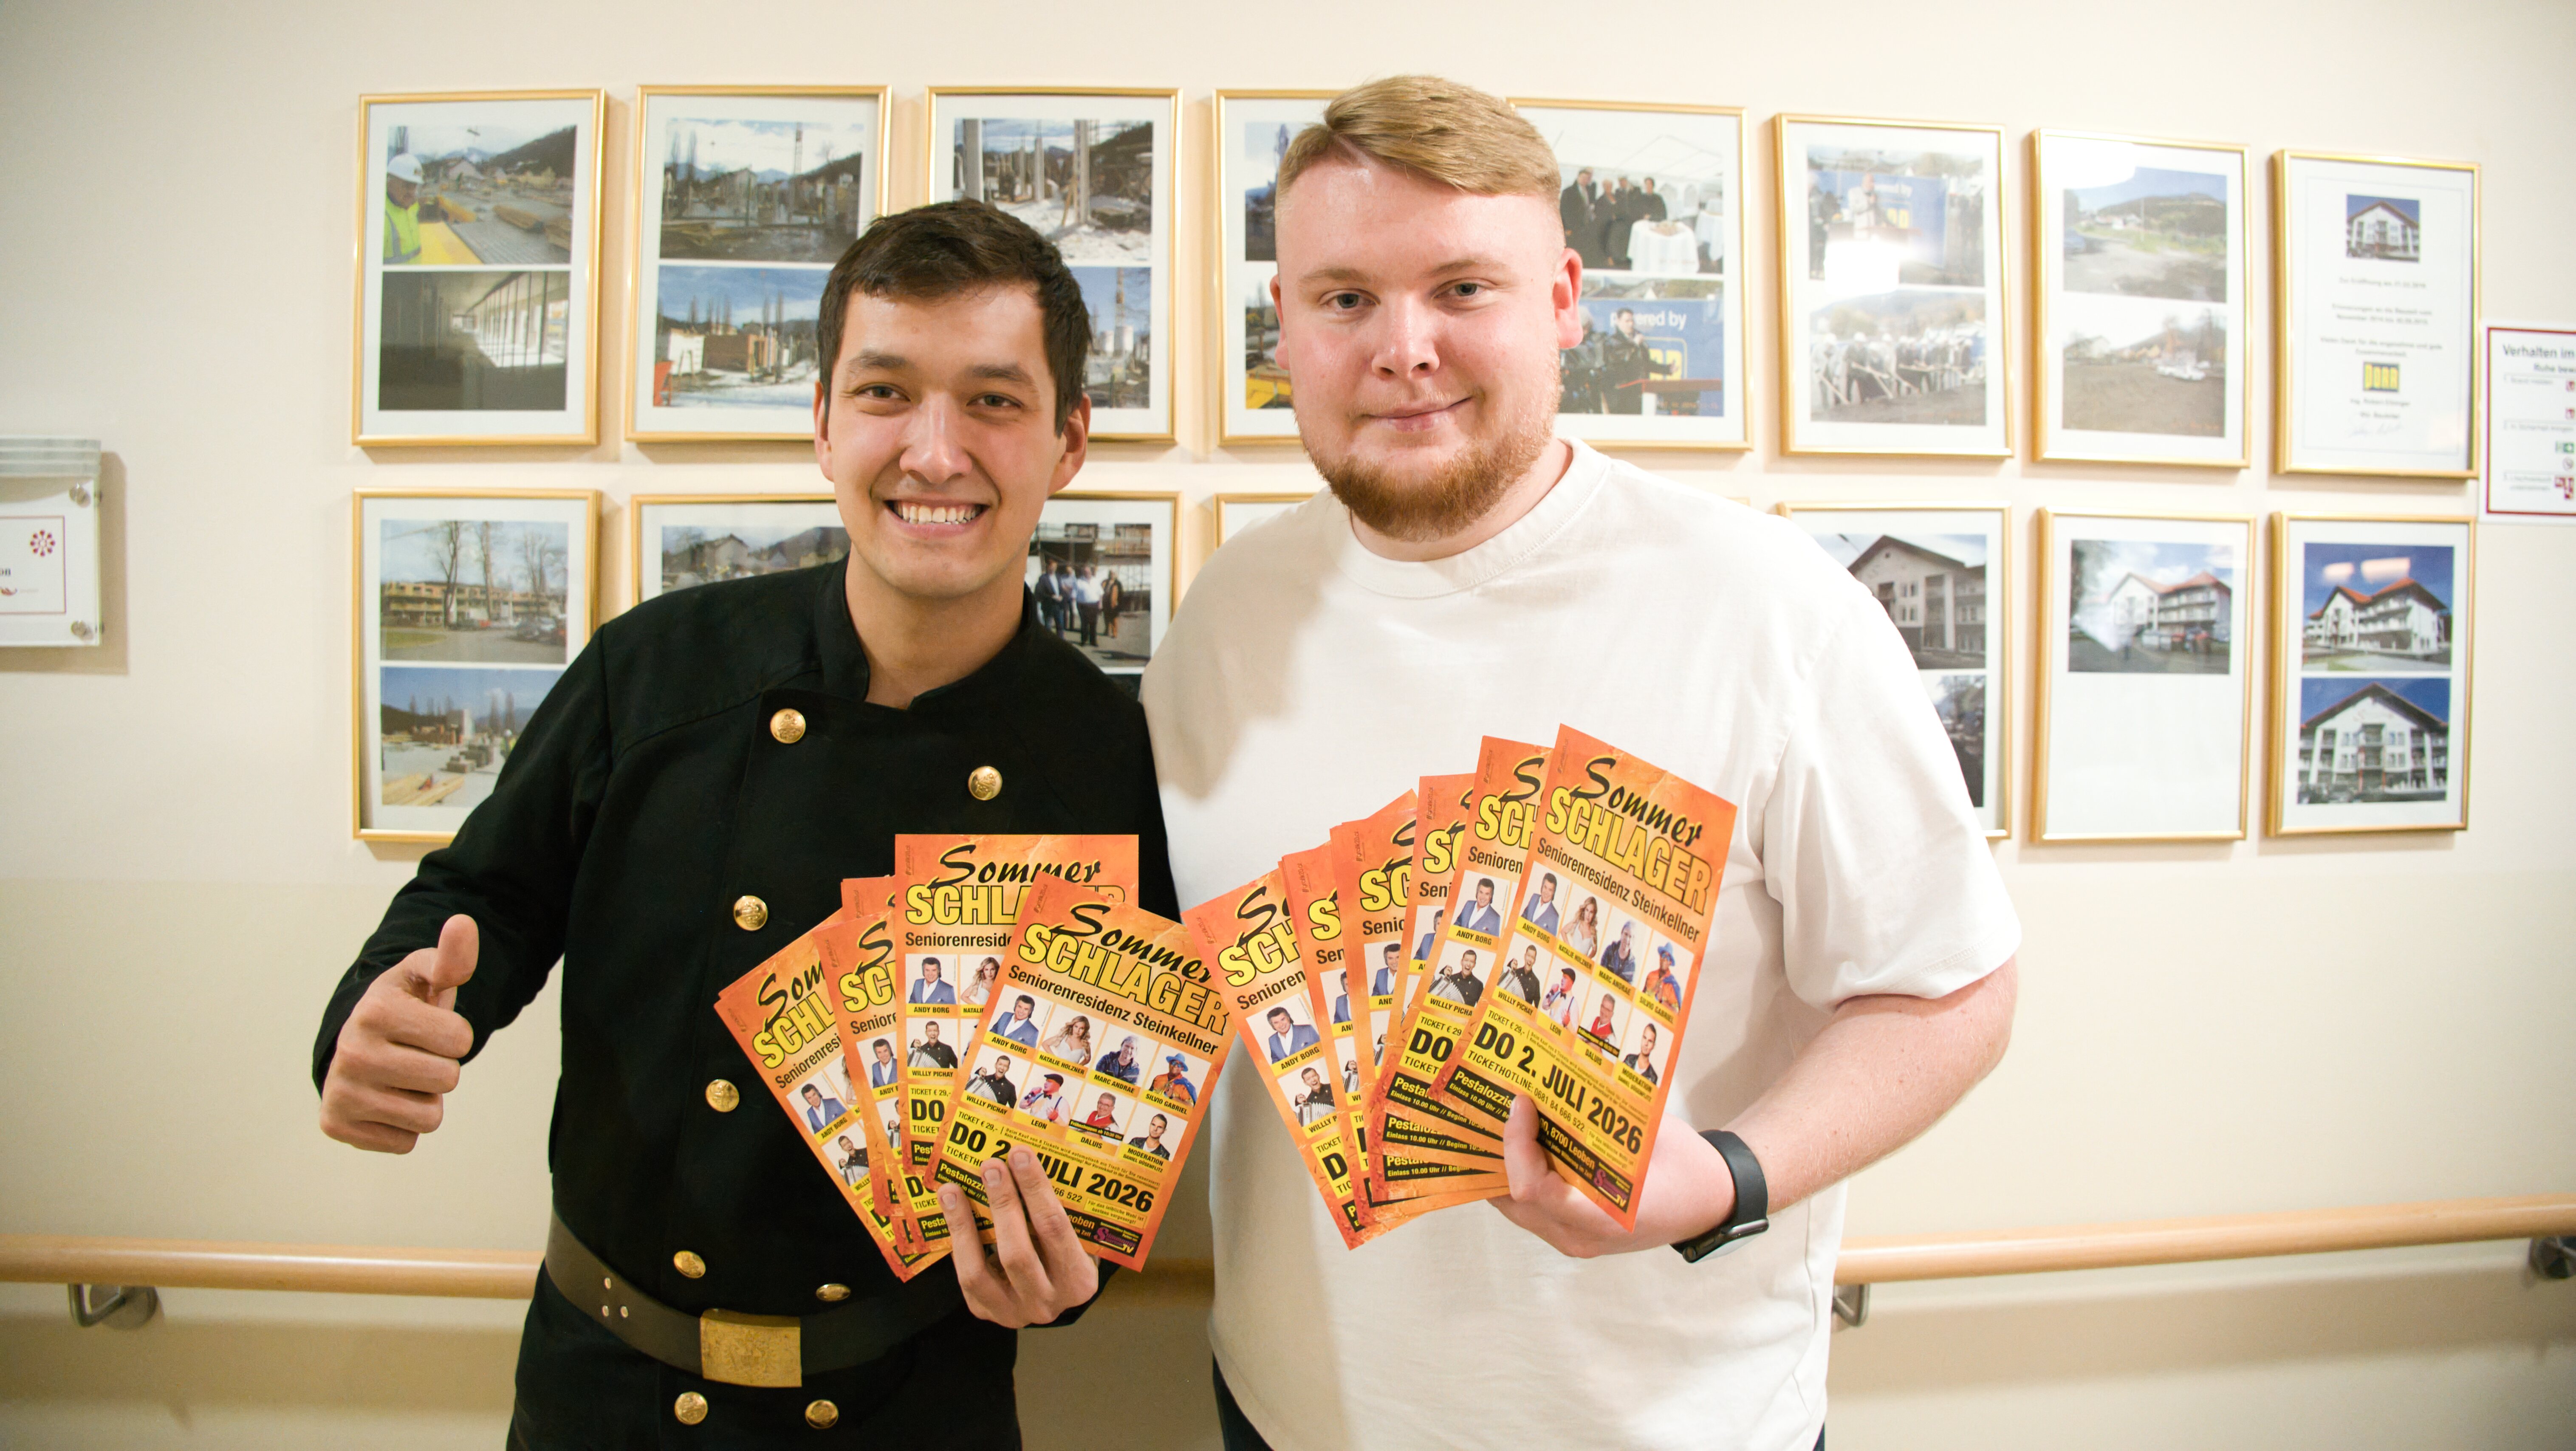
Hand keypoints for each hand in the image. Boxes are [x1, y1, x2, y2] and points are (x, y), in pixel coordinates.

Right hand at [318, 915, 477, 1153]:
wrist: (353, 1045)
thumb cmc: (402, 1010)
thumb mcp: (424, 978)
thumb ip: (451, 958)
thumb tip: (463, 924)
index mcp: (376, 1011)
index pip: (461, 1041)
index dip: (455, 1036)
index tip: (428, 1029)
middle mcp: (352, 1051)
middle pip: (447, 1080)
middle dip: (440, 1069)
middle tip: (414, 1056)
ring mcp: (341, 1091)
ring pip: (429, 1117)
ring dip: (424, 1101)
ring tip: (401, 1079)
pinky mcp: (337, 1125)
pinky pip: (405, 1143)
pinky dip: (403, 1127)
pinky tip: (384, 1101)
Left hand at [936, 1147, 1099, 1327]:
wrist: (1053, 1294)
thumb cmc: (1065, 1252)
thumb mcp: (1077, 1232)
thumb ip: (1065, 1197)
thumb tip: (1052, 1139)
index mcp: (1078, 1280)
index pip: (1055, 1229)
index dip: (1036, 1190)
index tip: (1020, 1154)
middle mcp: (1047, 1303)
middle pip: (1018, 1252)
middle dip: (1002, 1204)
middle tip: (990, 1166)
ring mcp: (1013, 1312)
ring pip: (980, 1272)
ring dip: (964, 1225)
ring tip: (952, 1188)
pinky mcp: (985, 1310)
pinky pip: (966, 1276)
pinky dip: (957, 1240)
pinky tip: (949, 1209)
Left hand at [1491, 1093, 1734, 1257]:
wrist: (1713, 1200)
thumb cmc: (1688, 1168)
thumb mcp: (1649, 1137)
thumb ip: (1599, 1124)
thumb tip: (1552, 1089)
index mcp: (1604, 1220)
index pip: (1533, 1189)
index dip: (1517, 1144)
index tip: (1522, 1104)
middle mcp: (1581, 1238)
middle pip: (1512, 1201)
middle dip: (1499, 1153)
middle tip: (1500, 1108)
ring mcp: (1576, 1240)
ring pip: (1516, 1208)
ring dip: (1505, 1165)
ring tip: (1504, 1123)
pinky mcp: (1575, 1233)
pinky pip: (1532, 1208)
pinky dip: (1522, 1175)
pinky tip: (1525, 1143)